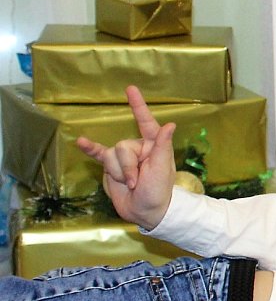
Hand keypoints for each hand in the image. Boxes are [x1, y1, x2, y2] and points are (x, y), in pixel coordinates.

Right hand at [75, 85, 177, 228]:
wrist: (145, 212)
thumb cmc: (159, 191)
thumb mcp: (161, 168)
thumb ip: (162, 146)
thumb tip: (170, 124)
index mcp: (154, 145)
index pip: (146, 122)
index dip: (138, 105)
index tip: (130, 88)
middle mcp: (138, 148)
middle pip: (122, 146)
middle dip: (127, 167)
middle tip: (137, 182)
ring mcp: (123, 157)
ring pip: (110, 155)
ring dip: (119, 172)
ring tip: (130, 184)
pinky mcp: (110, 167)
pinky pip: (98, 154)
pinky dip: (89, 148)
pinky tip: (80, 142)